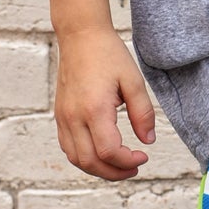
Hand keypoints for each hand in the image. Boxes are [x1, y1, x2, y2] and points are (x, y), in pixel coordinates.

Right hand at [54, 26, 155, 180]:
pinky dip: (85, 157)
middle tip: (134, 167)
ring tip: (120, 164)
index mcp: (94, 108)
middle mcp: (74, 117)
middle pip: (90, 162)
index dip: (128, 161)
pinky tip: (102, 152)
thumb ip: (143, 113)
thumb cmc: (108, 54)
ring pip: (76, 159)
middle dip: (115, 172)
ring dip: (99, 169)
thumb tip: (148, 141)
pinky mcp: (60, 115)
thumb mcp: (134, 80)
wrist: (81, 36)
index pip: (108, 151)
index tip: (144, 156)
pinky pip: (68, 147)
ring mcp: (63, 117)